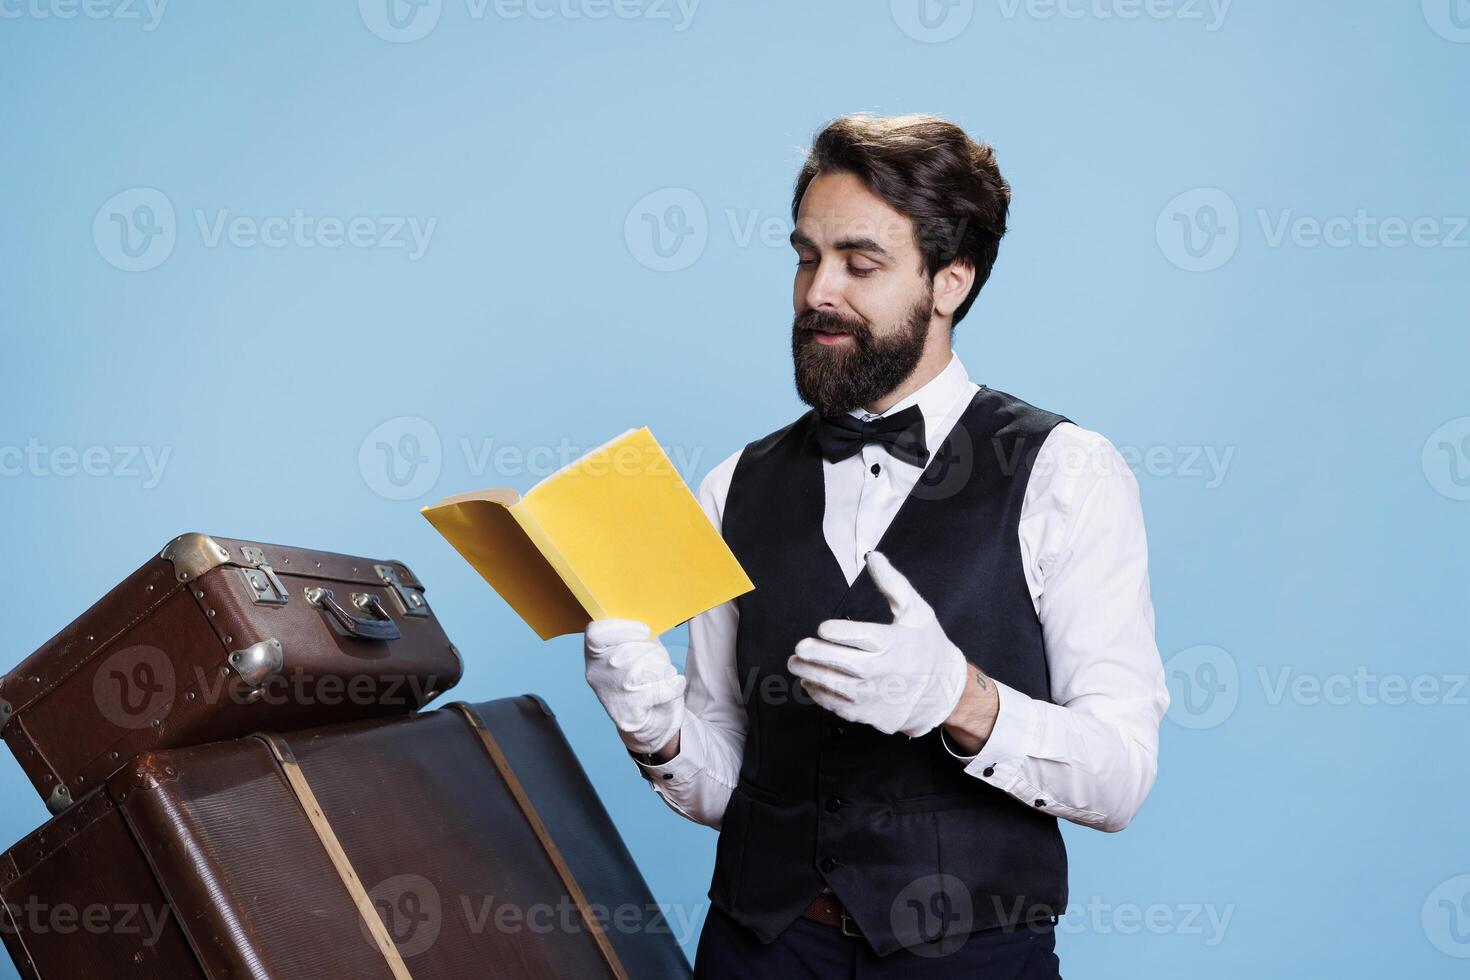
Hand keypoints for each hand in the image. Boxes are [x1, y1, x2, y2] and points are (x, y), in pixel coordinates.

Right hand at [584, 619, 685, 754]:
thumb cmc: (646, 676)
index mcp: (594, 653)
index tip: (645, 631)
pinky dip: (674, 685)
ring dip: (663, 669)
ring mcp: (611, 695)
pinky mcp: (629, 714)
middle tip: (656, 660)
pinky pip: (660, 689)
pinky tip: (673, 684)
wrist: (650, 720)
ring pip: (645, 669)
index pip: (596, 633)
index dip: (623, 628)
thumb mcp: (638, 648)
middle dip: (652, 652)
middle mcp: (597, 674)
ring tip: (662, 674)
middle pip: (628, 650)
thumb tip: (653, 613)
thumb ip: (637, 633)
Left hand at [787, 551, 968, 737]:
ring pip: (836, 686)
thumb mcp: (916, 611)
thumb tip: (873, 557)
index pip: (862, 637)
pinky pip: (839, 706)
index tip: (823, 628)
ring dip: (811, 675)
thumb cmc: (926, 645)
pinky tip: (810, 683)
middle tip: (799, 648)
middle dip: (817, 655)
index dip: (839, 632)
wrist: (943, 690)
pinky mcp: (869, 712)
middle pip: (843, 663)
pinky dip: (821, 696)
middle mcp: (882, 671)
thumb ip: (892, 584)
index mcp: (893, 643)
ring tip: (795, 663)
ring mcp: (874, 695)